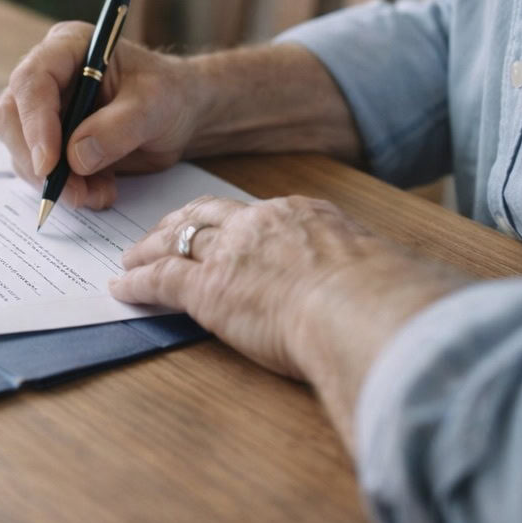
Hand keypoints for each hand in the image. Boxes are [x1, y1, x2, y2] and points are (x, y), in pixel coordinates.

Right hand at [0, 21, 201, 208]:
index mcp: (69, 47)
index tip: (49, 164)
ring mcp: (46, 109)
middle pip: (12, 118)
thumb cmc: (169, 94)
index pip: (33, 80)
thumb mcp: (155, 106)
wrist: (181, 115)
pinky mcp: (51, 141)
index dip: (35, 122)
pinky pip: (41, 171)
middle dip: (37, 162)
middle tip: (72, 192)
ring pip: (22, 150)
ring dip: (55, 182)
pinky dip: (67, 189)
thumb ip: (118, 128)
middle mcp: (49, 75)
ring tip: (98, 194)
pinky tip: (100, 192)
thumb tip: (76, 158)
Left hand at [111, 195, 470, 439]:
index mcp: (308, 218)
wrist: (365, 307)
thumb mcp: (380, 280)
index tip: (222, 228)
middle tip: (161, 231)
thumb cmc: (387, 304)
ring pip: (177, 241)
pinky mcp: (208, 287)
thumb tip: (400, 305)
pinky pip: (160, 279)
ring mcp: (232, 253)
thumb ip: (373, 285)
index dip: (232, 223)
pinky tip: (121, 289)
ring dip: (150, 249)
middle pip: (209, 216)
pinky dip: (137, 283)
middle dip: (181, 223)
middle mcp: (263, 225)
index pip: (259, 215)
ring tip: (133, 258)